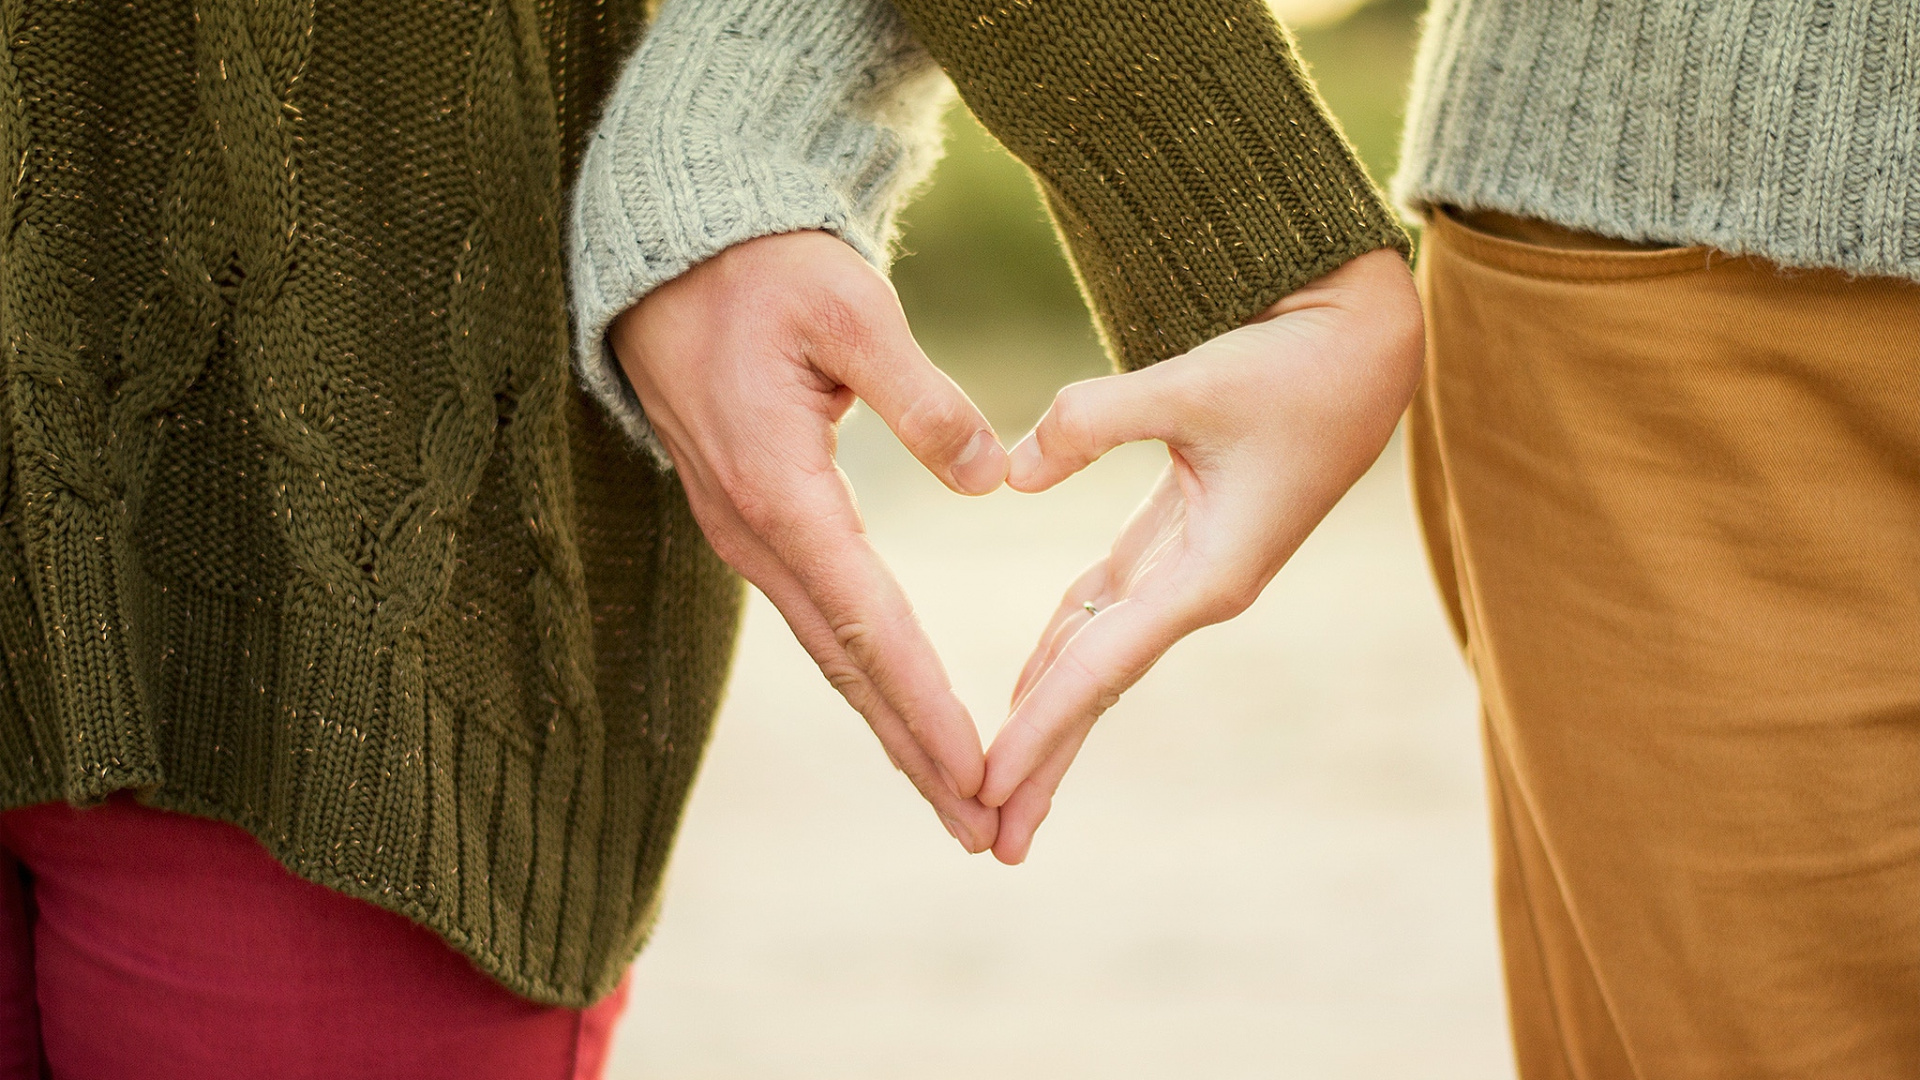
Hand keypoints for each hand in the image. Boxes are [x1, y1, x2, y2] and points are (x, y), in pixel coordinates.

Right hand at [608, 230, 1009, 852]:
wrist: (669, 254)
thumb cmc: (762, 270)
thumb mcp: (850, 309)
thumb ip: (922, 397)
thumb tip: (991, 478)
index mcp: (781, 489)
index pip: (869, 622)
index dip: (926, 703)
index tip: (978, 770)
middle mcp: (755, 532)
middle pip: (848, 666)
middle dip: (915, 751)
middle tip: (981, 827)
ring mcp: (745, 533)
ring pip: (830, 652)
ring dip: (892, 726)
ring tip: (954, 794)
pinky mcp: (752, 521)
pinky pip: (817, 617)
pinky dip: (866, 675)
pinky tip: (900, 709)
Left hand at [980, 248, 1424, 863]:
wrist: (1365, 346)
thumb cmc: (1295, 365)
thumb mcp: (1194, 382)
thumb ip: (1094, 422)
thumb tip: (1009, 474)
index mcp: (1211, 574)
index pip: (1101, 668)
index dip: (1039, 728)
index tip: (985, 785)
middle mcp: (1199, 588)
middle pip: (1098, 689)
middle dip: (1044, 762)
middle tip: (989, 839)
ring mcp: (1191, 570)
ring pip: (1099, 657)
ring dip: (1050, 718)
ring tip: (999, 784)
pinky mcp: (1182, 538)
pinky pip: (1107, 610)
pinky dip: (1063, 648)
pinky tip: (1027, 686)